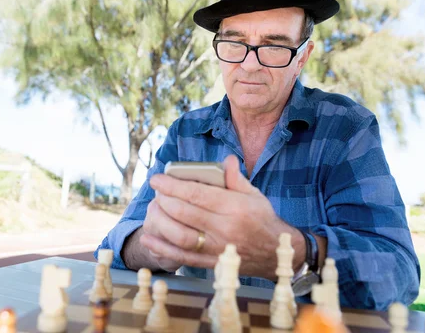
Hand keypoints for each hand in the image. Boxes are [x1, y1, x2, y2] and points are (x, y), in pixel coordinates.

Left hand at [143, 155, 304, 279]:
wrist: (276, 253)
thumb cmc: (262, 219)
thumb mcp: (254, 194)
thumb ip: (236, 178)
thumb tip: (227, 160)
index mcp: (235, 207)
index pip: (198, 194)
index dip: (173, 185)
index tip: (157, 179)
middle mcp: (225, 228)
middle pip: (185, 213)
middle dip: (164, 200)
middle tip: (156, 192)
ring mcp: (218, 249)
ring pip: (180, 236)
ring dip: (161, 222)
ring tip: (153, 209)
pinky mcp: (212, 263)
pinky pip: (182, 257)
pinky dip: (162, 249)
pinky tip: (148, 239)